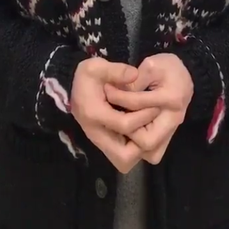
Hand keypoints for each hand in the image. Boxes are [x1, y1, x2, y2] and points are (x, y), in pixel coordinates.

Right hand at [70, 58, 159, 173]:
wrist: (73, 86)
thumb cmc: (86, 75)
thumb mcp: (97, 66)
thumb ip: (116, 70)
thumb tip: (135, 75)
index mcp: (94, 114)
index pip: (124, 125)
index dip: (143, 117)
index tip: (155, 106)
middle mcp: (95, 133)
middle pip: (124, 157)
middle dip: (142, 145)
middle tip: (151, 127)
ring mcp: (99, 141)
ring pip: (123, 162)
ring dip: (138, 150)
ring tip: (147, 130)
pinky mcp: (103, 143)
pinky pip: (121, 157)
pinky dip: (133, 149)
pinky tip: (139, 130)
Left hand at [104, 54, 193, 164]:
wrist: (185, 75)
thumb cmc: (168, 67)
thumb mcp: (151, 65)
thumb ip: (135, 80)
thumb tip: (116, 94)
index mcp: (171, 98)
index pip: (138, 104)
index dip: (119, 97)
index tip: (106, 89)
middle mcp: (173, 119)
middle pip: (147, 141)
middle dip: (127, 131)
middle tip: (112, 119)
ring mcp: (171, 130)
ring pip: (152, 152)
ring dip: (133, 145)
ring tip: (118, 129)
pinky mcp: (167, 136)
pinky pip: (153, 152)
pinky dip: (139, 148)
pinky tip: (127, 135)